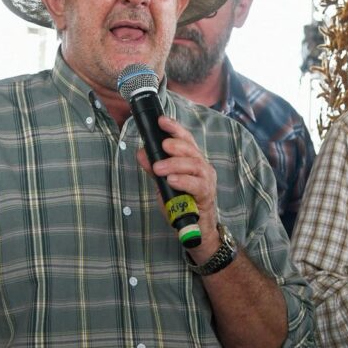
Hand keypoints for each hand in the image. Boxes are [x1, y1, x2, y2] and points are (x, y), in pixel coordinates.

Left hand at [135, 115, 220, 251]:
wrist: (197, 227)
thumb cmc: (183, 202)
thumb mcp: (164, 182)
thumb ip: (154, 168)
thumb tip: (141, 152)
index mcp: (192, 160)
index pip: (186, 140)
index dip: (175, 128)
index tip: (162, 121)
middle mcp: (202, 167)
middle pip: (191, 150)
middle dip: (176, 145)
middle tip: (162, 146)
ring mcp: (206, 180)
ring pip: (195, 165)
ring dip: (175, 164)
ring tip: (159, 168)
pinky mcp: (206, 195)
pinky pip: (196, 185)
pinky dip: (183, 181)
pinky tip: (171, 180)